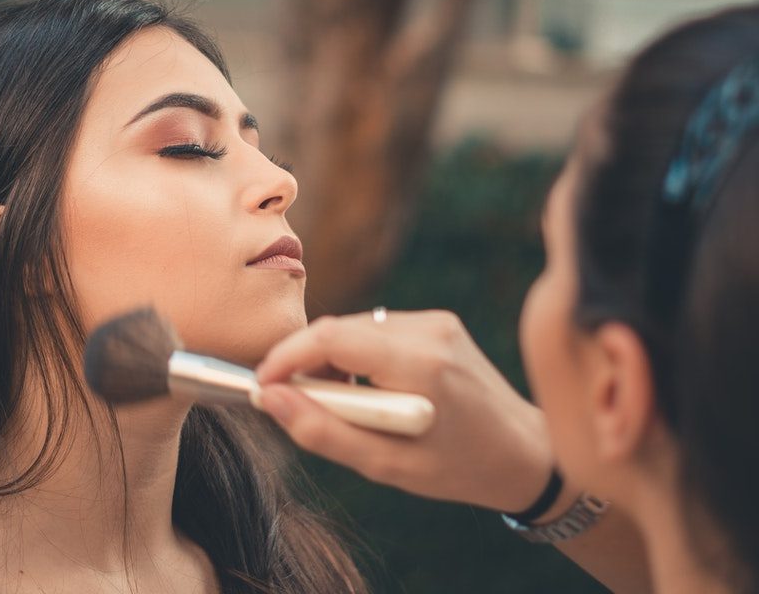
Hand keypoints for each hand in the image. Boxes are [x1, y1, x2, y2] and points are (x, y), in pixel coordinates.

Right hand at [255, 310, 554, 513]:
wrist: (526, 453)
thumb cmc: (459, 468)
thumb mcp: (387, 466)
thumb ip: (323, 432)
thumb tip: (270, 398)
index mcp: (420, 366)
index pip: (333, 337)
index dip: (287, 356)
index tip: (263, 384)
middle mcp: (428, 331)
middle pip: (339, 328)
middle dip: (306, 361)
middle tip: (294, 402)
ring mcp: (435, 321)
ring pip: (355, 327)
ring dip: (332, 360)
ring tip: (342, 405)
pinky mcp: (438, 321)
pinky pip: (377, 329)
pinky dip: (359, 355)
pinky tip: (371, 390)